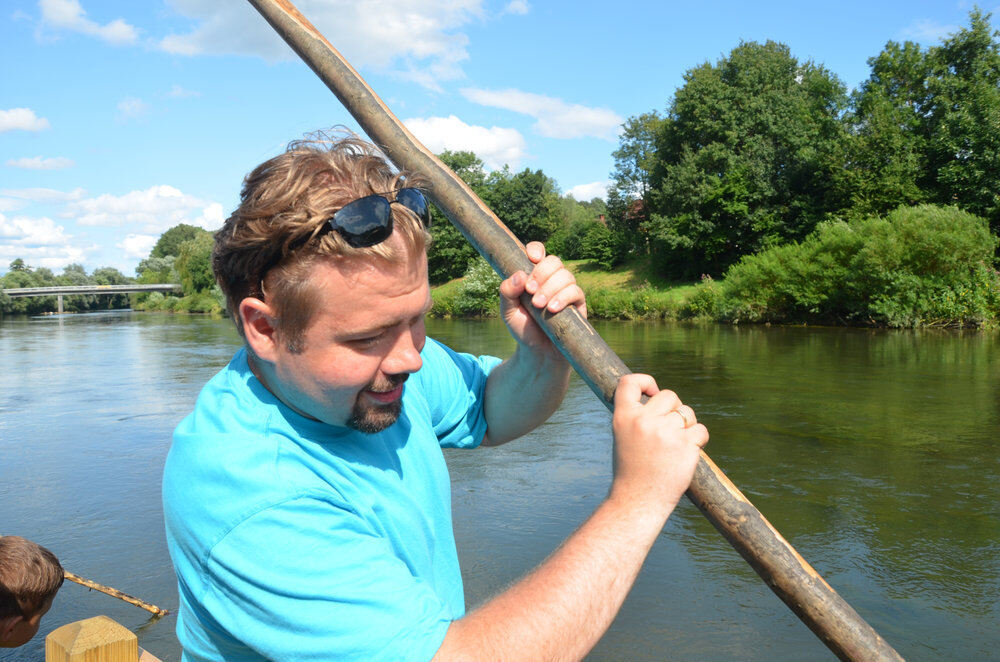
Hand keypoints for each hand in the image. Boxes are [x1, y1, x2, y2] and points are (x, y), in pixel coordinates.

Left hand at [498, 242, 586, 351]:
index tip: (531, 259)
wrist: (538, 353)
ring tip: (538, 305)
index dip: (536, 250)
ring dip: (550, 288)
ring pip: (565, 275)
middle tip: (529, 291)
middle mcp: (552, 280)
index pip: (538, 252)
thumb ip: (507, 292)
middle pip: (554, 261)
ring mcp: (567, 291)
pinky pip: (576, 291)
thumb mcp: (507, 312)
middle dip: (541, 273)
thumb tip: (519, 275)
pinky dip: (563, 298)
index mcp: (534, 276)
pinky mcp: (578, 304)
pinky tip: (552, 309)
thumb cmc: (523, 329)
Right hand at [609, 374, 708, 513]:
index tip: (653, 392)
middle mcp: (643, 421)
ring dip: (687, 426)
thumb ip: (637, 416)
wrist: (637, 501)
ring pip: (687, 413)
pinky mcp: (685, 445)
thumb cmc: (632, 470)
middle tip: (669, 430)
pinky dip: (699, 440)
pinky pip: (701, 430)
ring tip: (675, 447)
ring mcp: (664, 432)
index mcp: (623, 417)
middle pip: (669, 395)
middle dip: (674, 409)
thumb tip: (659, 397)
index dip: (645, 381)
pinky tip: (687, 453)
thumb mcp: (623, 436)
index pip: (629, 382)